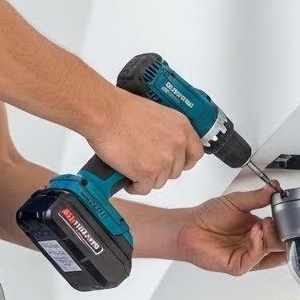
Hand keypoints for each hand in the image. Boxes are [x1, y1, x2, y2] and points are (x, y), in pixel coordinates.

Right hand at [86, 89, 203, 193]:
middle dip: (160, 171)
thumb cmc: (122, 110)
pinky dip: (134, 186)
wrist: (104, 113)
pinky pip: (144, 189)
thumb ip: (167, 132)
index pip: (195, 154)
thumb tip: (166, 146)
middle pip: (175, 171)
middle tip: (145, 163)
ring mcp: (164, 159)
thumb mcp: (157, 114)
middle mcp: (177, 144)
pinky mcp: (148, 172)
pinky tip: (126, 176)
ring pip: (159, 182)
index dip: (184, 162)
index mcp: (182, 127)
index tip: (176, 164)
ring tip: (132, 167)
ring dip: (146, 178)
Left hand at [173, 187, 286, 275]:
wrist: (189, 227)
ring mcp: (248, 256)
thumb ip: (258, 196)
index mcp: (258, 230)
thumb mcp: (237, 201)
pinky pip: (255, 260)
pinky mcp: (239, 266)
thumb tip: (274, 188)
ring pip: (270, 253)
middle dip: (284, 233)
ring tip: (265, 224)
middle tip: (280, 221)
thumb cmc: (208, 216)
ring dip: (271, 238)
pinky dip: (258, 247)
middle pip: (280, 244)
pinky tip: (256, 234)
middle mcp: (255, 244)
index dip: (287, 224)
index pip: (281, 231)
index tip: (289, 213)